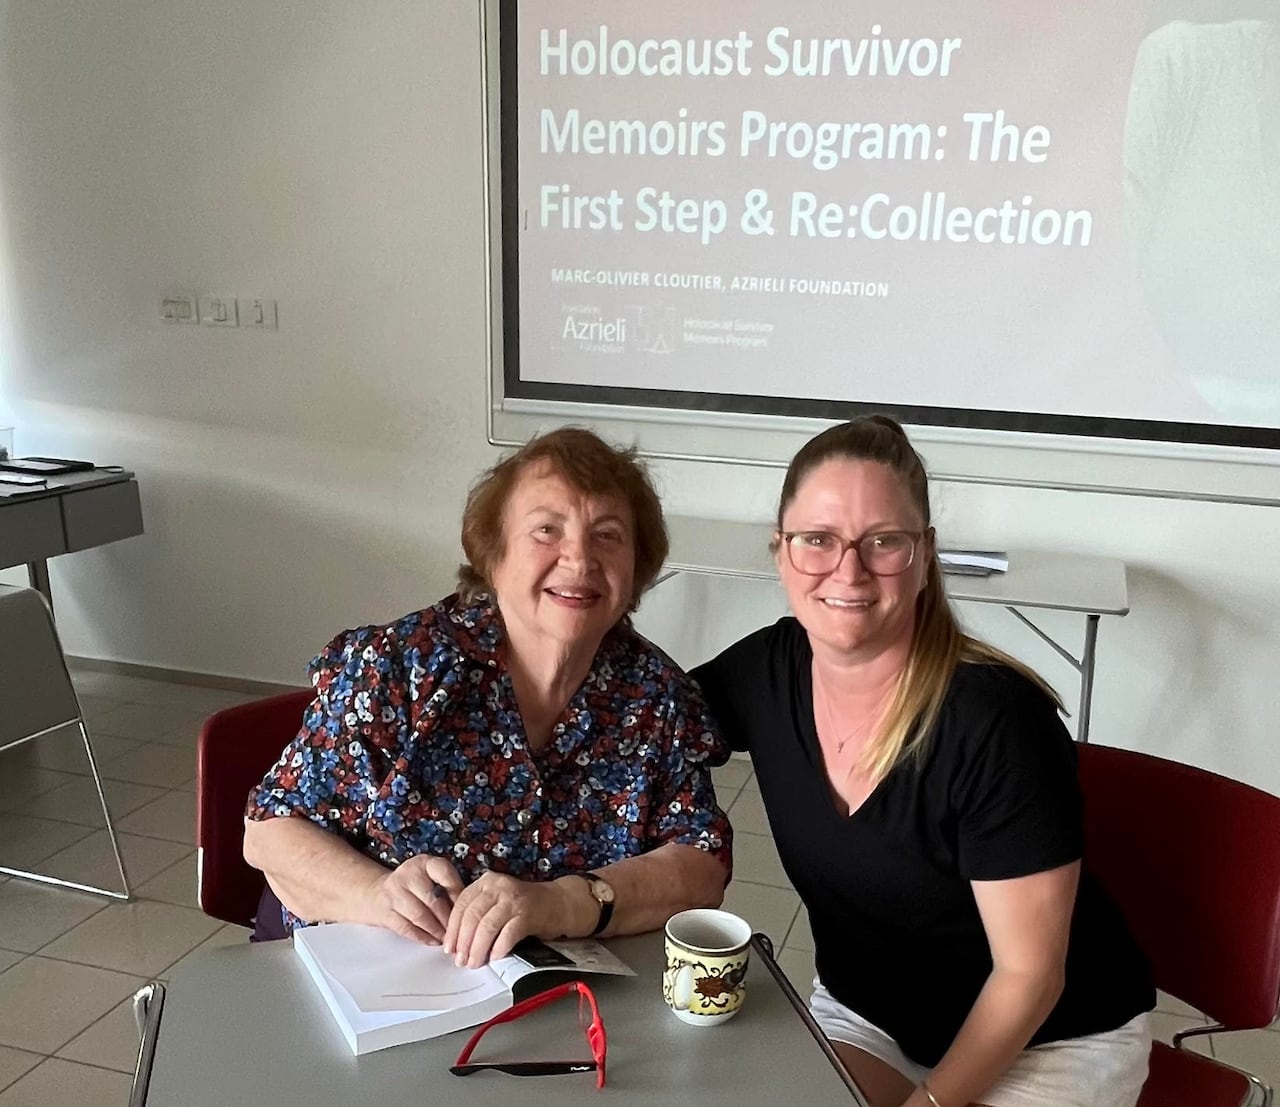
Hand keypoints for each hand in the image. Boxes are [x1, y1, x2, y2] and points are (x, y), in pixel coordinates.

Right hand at [369, 855, 464, 943]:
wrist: (377, 893)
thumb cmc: (413, 887)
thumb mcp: (430, 877)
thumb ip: (448, 887)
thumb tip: (470, 908)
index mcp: (423, 862)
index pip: (444, 873)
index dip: (458, 893)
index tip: (467, 909)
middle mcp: (407, 874)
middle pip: (432, 900)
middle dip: (448, 919)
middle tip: (460, 931)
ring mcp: (393, 893)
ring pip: (420, 916)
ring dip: (437, 930)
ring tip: (448, 938)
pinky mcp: (385, 913)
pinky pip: (407, 928)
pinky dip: (423, 937)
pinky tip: (434, 941)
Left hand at [443, 873, 578, 967]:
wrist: (558, 903)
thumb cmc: (523, 906)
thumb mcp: (496, 902)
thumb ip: (477, 914)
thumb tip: (456, 942)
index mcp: (486, 882)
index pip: (461, 905)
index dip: (453, 929)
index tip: (449, 948)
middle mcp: (498, 886)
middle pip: (472, 916)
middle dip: (464, 942)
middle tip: (461, 961)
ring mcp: (513, 899)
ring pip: (487, 926)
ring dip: (478, 949)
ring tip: (475, 963)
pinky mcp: (527, 914)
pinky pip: (507, 934)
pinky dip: (498, 949)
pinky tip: (495, 958)